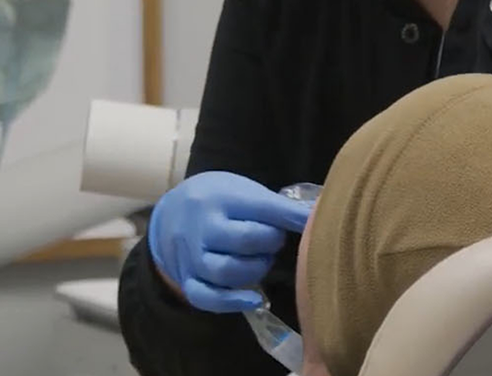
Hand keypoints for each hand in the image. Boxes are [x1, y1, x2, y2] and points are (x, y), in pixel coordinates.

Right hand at [149, 171, 312, 313]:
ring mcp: (191, 255)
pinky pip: (205, 297)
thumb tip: (319, 215)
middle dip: (270, 242)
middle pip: (243, 240)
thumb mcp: (243, 190)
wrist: (172, 212)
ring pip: (225, 271)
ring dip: (255, 269)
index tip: (312, 222)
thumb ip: (277, 206)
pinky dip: (231, 302)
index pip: (261, 208)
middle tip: (275, 239)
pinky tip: (254, 299)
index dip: (291, 217)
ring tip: (262, 260)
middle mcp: (202, 226)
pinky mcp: (187, 279)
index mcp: (220, 198)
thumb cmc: (219, 200)